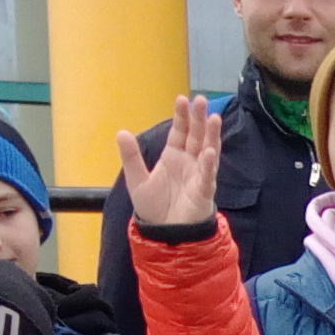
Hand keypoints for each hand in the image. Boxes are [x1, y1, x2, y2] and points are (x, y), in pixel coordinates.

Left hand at [120, 96, 220, 229]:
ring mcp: (198, 175)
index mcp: (173, 156)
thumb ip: (131, 157)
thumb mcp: (137, 180)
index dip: (181, 116)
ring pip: (207, 150)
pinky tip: (210, 151)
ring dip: (211, 134)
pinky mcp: (204, 191)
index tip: (181, 99)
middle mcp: (189, 161)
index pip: (180, 131)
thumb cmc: (155, 208)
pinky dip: (209, 164)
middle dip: (198, 118)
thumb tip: (121, 132)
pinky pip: (208, 175)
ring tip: (213, 117)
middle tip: (201, 100)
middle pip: (196, 135)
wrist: (165, 234)